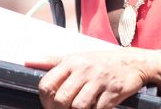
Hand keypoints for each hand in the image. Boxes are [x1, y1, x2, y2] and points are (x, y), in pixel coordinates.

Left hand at [24, 47, 160, 108]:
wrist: (133, 62)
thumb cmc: (101, 61)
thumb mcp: (76, 57)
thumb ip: (51, 61)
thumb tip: (27, 61)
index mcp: (72, 61)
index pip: (47, 84)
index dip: (44, 100)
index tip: (50, 105)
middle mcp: (84, 69)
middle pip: (61, 99)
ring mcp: (99, 81)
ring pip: (78, 106)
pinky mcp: (113, 92)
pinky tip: (95, 108)